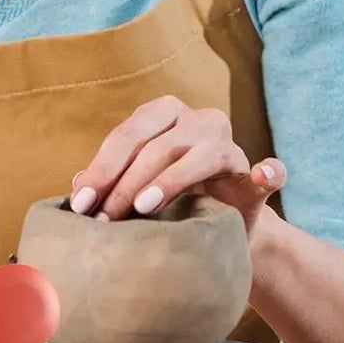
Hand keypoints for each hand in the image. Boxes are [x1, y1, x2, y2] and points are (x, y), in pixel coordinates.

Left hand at [69, 95, 286, 239]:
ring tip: (142, 208)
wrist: (220, 228)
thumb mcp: (135, 187)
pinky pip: (266, 171)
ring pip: (196, 154)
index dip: (100, 169)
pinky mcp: (256, 176)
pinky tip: (263, 174)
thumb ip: (110, 182)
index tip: (79, 204)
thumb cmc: (168, 202)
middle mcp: (197, 120)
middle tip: (104, 219)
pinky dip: (267, 171)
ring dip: (168, 181)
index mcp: (162, 114)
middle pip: (156, 144)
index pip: (126, 136)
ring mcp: (229, 145)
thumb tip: (76, 188)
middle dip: (125, 182)